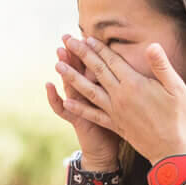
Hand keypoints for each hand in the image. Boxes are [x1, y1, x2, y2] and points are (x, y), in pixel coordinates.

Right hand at [47, 41, 122, 170]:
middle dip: (73, 55)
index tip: (87, 35)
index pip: (95, 66)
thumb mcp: (123, 102)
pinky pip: (61, 109)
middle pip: (79, 71)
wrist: (107, 149)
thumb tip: (136, 65)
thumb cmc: (119, 125)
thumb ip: (124, 83)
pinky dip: (54, 98)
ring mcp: (79, 106)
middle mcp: (87, 95)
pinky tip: (49, 85)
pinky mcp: (76, 120)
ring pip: (70, 85)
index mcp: (103, 88)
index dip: (91, 52)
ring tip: (58, 57)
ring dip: (64, 71)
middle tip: (66, 37)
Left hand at [51, 33, 185, 163]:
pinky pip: (92, 114)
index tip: (86, 37)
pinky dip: (79, 108)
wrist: (173, 151)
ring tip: (58, 66)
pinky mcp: (115, 125)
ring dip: (72, 77)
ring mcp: (115, 112)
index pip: (112, 61)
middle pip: (96, 71)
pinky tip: (66, 101)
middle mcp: (120, 96)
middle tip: (66, 41)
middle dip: (80, 54)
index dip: (98, 48)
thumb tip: (152, 45)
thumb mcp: (177, 88)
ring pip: (88, 91)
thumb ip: (162, 66)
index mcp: (134, 84)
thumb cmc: (180, 118)